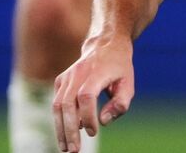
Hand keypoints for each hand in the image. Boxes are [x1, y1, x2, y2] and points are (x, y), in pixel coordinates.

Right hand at [52, 34, 134, 152]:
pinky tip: (66, 134)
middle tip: (74, 150)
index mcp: (96, 72)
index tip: (94, 131)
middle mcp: (78, 73)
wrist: (105, 43)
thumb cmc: (119, 67)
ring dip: (60, 129)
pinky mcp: (61, 80)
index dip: (87, 117)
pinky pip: (56, 102)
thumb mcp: (128, 83)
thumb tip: (103, 121)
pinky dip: (59, 119)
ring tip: (65, 148)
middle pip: (67, 104)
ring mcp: (67, 76)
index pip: (86, 97)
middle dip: (69, 130)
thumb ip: (120, 103)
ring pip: (57, 105)